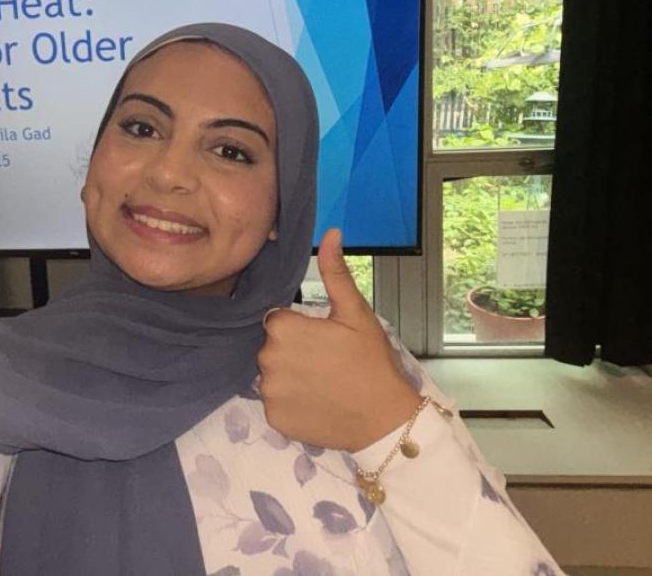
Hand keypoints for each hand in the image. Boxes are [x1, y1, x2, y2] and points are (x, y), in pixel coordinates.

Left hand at [257, 228, 421, 451]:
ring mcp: (268, 393)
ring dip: (289, 376)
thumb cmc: (371, 362)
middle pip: (273, 347)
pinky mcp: (273, 419)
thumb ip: (335, 273)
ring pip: (272, 375)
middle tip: (326, 361)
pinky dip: (290, 403)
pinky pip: (275, 403)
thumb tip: (330, 232)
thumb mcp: (356, 313)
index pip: (278, 320)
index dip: (301, 328)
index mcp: (283, 329)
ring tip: (322, 383)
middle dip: (293, 350)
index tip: (324, 339)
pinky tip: (316, 402)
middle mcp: (267, 359)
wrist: (383, 419)